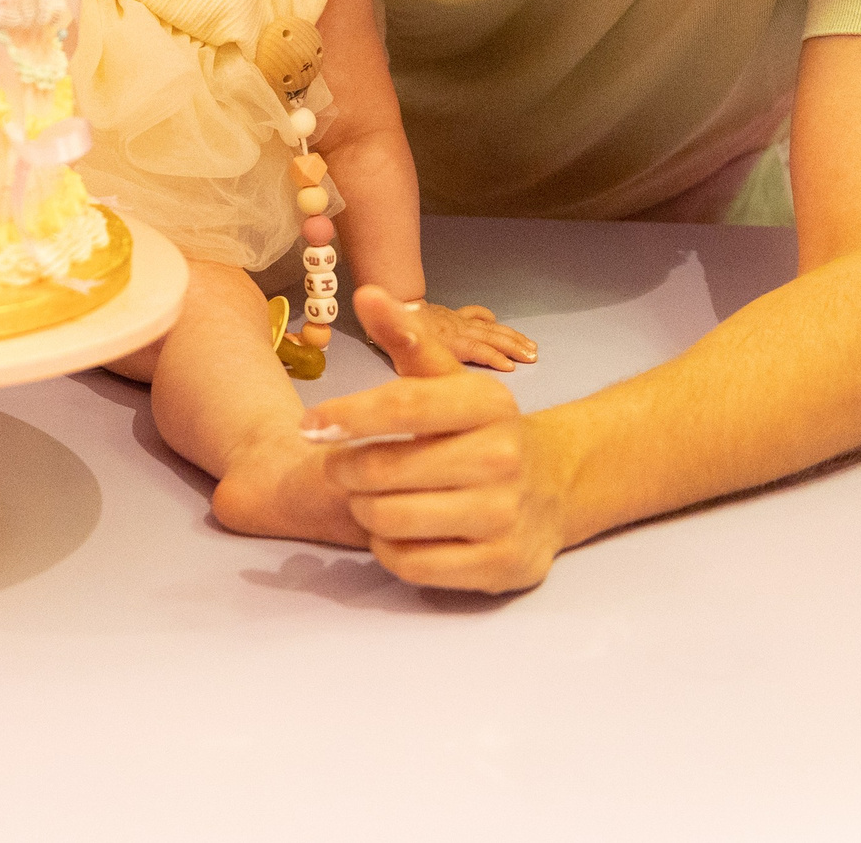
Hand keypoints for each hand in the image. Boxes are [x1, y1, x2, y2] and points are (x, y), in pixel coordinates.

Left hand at [304, 284, 572, 591]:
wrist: (552, 488)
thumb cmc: (480, 430)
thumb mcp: (449, 381)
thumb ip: (407, 339)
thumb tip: (366, 293)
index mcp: (489, 403)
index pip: (405, 404)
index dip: (349, 415)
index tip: (309, 425)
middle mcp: (503, 457)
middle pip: (383, 470)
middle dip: (347, 470)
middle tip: (344, 468)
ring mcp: (504, 516)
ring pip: (389, 519)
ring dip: (364, 509)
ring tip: (370, 497)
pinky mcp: (499, 567)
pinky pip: (409, 564)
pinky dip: (387, 549)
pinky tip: (395, 531)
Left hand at [386, 298, 536, 372]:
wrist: (387, 308)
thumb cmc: (397, 338)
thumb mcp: (404, 351)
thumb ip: (415, 349)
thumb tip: (420, 349)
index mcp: (448, 341)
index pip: (477, 349)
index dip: (494, 358)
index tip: (511, 367)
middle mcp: (457, 329)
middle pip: (490, 337)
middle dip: (513, 347)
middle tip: (533, 356)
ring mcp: (456, 321)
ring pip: (489, 327)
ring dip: (510, 336)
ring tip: (530, 346)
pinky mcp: (452, 315)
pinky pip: (474, 314)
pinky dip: (487, 317)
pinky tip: (497, 322)